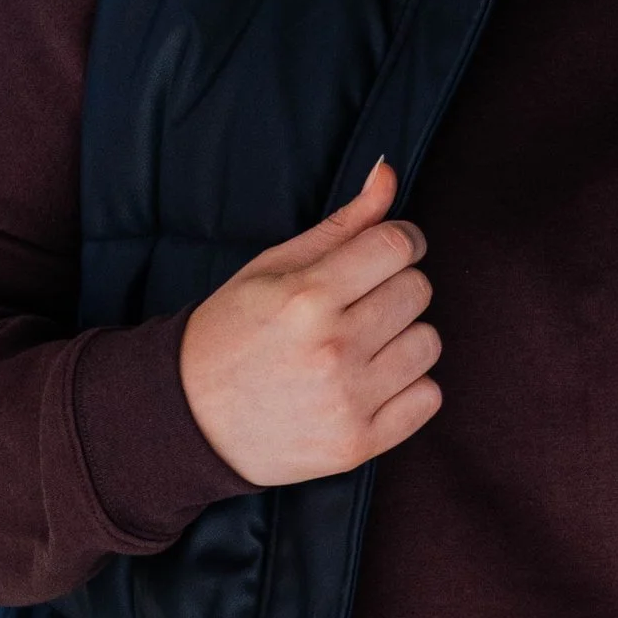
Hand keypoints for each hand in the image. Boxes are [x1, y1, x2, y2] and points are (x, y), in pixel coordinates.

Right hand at [178, 160, 442, 486]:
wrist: (188, 421)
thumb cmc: (231, 333)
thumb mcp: (272, 268)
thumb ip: (341, 224)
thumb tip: (389, 174)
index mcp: (306, 297)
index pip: (397, 246)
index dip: (400, 241)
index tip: (384, 253)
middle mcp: (332, 349)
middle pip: (418, 291)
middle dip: (395, 287)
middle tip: (358, 303)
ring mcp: (347, 401)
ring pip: (429, 343)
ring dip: (403, 338)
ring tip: (361, 344)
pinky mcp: (358, 444)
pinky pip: (428, 397)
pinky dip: (407, 386)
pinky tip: (369, 381)